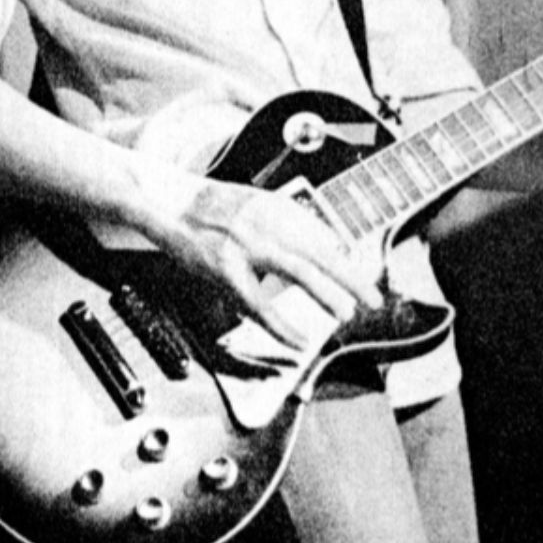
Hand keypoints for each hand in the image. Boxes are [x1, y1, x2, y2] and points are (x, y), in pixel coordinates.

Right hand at [139, 173, 384, 349]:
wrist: (169, 204)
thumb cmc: (215, 210)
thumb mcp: (256, 205)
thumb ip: (289, 223)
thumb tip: (328, 245)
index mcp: (276, 207)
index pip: (321, 233)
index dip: (346, 256)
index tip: (363, 273)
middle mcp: (266, 222)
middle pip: (319, 250)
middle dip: (350, 276)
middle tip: (373, 296)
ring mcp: (246, 245)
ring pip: (297, 271)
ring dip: (326, 293)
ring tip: (346, 312)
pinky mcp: (225, 270)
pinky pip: (259, 303)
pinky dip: (281, 324)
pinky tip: (297, 338)